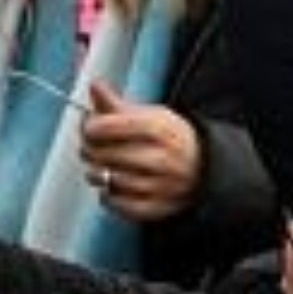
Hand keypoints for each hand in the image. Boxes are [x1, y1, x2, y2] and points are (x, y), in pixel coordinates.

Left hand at [75, 79, 200, 222]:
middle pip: (106, 154)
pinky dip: (107, 195)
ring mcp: (160, 186)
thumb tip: (94, 85)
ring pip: (108, 180)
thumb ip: (117, 104)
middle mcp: (163, 159)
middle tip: (89, 147)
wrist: (203, 169)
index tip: (89, 127)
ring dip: (96, 173)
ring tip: (100, 165)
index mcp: (161, 129)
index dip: (93, 126)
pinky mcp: (156, 208)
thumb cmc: (169, 139)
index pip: (113, 126)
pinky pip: (116, 203)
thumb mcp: (151, 115)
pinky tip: (111, 185)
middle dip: (89, 150)